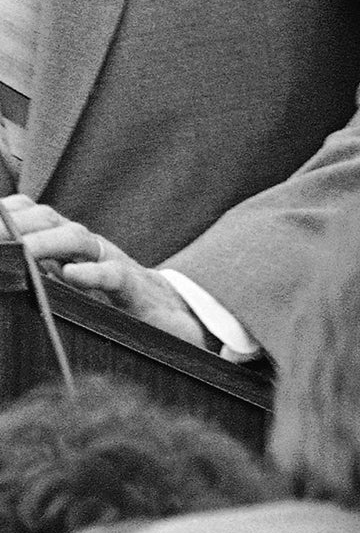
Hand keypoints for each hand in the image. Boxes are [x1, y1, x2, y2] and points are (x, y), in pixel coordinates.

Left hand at [0, 195, 207, 347]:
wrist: (171, 319)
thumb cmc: (110, 306)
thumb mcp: (69, 287)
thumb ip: (39, 274)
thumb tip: (9, 267)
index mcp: (69, 246)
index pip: (35, 216)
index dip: (11, 213)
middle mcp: (89, 248)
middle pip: (51, 221)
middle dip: (19, 224)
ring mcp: (113, 263)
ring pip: (79, 241)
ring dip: (47, 242)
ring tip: (21, 249)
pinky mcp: (136, 290)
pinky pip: (115, 275)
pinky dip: (94, 273)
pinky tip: (72, 275)